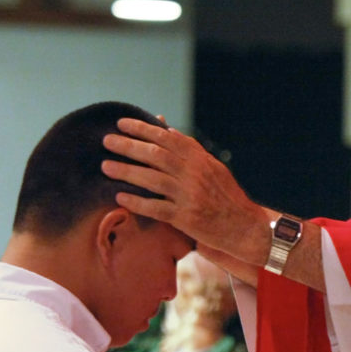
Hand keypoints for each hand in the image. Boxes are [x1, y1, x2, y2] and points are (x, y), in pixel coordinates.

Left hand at [101, 118, 272, 267]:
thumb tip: (165, 128)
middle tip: (106, 141)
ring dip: (126, 172)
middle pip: (156, 156)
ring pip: (152, 180)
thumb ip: (189, 148)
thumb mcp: (213, 167)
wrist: (245, 227)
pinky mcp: (186, 218)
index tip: (121, 124)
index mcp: (200, 160)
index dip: (143, 129)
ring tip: (106, 166)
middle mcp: (194, 175)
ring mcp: (189, 196)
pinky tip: (120, 197)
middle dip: (128, 147)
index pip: (167, 138)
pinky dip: (137, 202)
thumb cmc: (227, 196)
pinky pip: (155, 208)